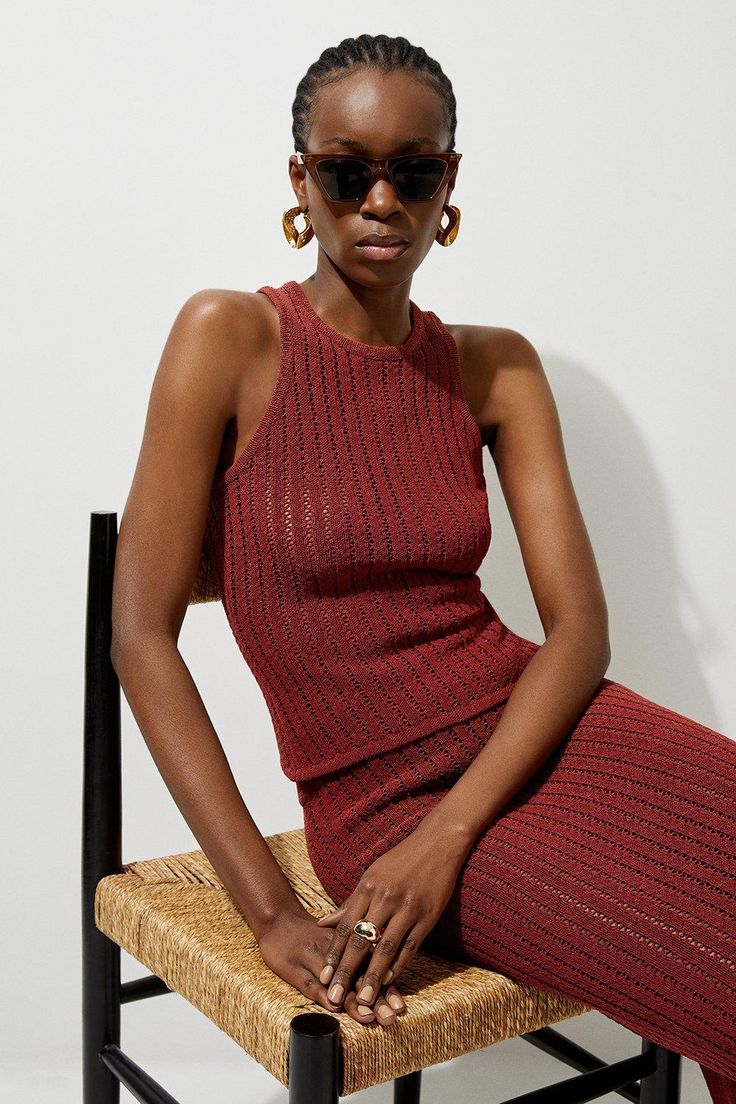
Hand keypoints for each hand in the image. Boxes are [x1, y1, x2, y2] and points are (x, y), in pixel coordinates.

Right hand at [256, 904, 405, 1026]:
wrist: (278, 919)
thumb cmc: (312, 933)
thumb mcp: (338, 938)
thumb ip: (360, 953)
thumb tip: (388, 973)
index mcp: (347, 942)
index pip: (371, 966)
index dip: (387, 987)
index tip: (401, 1007)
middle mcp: (334, 950)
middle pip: (357, 975)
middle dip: (376, 999)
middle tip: (391, 1017)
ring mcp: (313, 958)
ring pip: (337, 981)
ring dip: (353, 1000)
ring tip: (369, 1017)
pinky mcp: (293, 967)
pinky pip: (309, 982)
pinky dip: (322, 995)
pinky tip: (333, 1007)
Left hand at [315, 822, 464, 1015]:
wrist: (437, 843)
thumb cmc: (401, 860)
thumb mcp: (371, 875)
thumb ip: (349, 902)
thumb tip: (322, 923)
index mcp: (368, 887)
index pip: (345, 927)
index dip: (333, 954)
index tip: (322, 978)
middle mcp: (385, 899)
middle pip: (361, 941)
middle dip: (346, 972)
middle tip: (333, 997)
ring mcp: (407, 908)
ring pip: (385, 948)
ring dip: (372, 976)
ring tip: (362, 1000)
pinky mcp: (427, 916)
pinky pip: (410, 946)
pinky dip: (399, 965)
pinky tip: (388, 981)